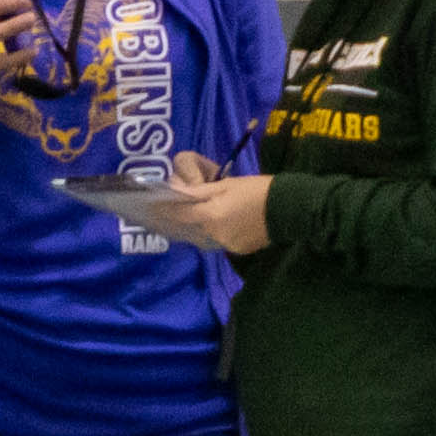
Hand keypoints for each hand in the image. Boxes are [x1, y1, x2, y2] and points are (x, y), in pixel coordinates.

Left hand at [127, 157, 269, 256]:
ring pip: (196, 238)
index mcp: (210, 214)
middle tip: (152, 216)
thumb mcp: (226, 185)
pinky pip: (212, 242)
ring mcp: (224, 245)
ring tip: (171, 221)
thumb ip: (199, 192)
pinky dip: (203, 234)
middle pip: (183, 229)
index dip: (161, 209)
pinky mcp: (235, 250)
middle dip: (168, 222)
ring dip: (184, 230)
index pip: (178, 213)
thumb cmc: (257, 189)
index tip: (146, 206)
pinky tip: (200, 227)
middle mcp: (213, 234)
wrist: (289, 209)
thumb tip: (175, 193)